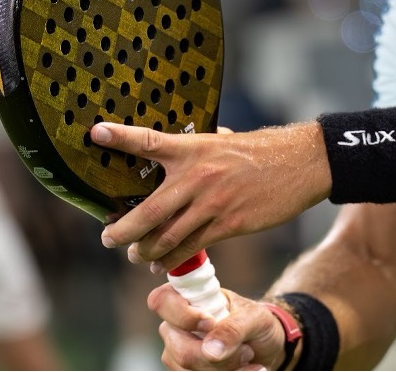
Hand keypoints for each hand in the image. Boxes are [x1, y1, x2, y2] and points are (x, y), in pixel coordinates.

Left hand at [92, 122, 329, 269]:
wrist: (299, 163)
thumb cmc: (261, 150)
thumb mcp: (224, 140)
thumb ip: (199, 149)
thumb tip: (178, 150)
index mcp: (193, 149)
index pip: (148, 141)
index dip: (120, 137)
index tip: (96, 132)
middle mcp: (196, 177)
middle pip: (146, 211)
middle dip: (121, 231)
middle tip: (107, 238)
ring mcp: (211, 204)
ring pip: (166, 237)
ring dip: (145, 251)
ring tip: (135, 254)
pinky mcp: (228, 225)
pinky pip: (191, 249)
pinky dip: (173, 260)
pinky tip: (164, 263)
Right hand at [150, 283, 286, 370]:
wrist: (263, 346)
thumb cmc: (254, 321)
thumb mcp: (253, 317)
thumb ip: (233, 328)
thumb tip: (210, 349)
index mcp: (187, 297)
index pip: (162, 300)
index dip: (182, 314)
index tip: (211, 322)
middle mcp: (175, 324)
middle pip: (177, 346)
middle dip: (214, 354)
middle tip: (244, 348)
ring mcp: (177, 350)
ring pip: (188, 367)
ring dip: (224, 367)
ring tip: (246, 356)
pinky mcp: (185, 370)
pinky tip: (245, 369)